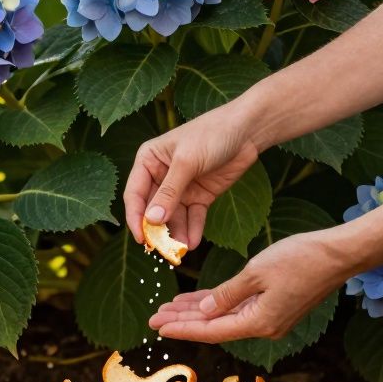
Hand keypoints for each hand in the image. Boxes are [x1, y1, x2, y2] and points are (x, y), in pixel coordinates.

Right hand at [124, 106, 260, 247]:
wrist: (247, 131)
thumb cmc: (212, 134)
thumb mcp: (187, 162)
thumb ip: (169, 192)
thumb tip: (151, 220)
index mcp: (149, 160)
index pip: (135, 193)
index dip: (135, 217)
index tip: (140, 238)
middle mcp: (161, 175)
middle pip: (153, 208)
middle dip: (157, 230)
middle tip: (161, 250)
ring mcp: (181, 187)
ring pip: (173, 217)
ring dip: (176, 233)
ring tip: (181, 250)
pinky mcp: (200, 195)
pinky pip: (192, 216)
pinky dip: (192, 229)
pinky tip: (193, 242)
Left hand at [148, 229, 357, 341]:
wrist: (339, 254)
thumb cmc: (301, 259)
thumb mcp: (257, 272)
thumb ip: (227, 294)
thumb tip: (203, 312)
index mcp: (259, 322)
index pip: (211, 330)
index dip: (182, 328)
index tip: (158, 327)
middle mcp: (264, 326)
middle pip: (214, 326)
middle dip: (183, 321)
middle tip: (153, 318)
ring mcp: (270, 316)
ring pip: (224, 316)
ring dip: (197, 311)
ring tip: (168, 308)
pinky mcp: (275, 304)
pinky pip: (238, 306)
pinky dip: (217, 303)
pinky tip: (196, 300)